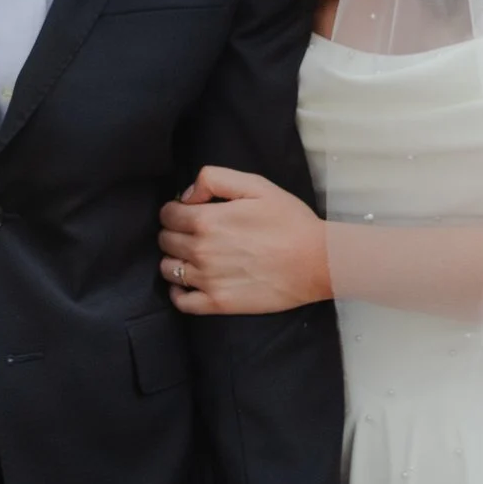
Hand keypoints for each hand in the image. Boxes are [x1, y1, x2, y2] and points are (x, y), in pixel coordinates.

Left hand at [161, 168, 333, 316]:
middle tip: (195, 233)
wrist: (318, 262)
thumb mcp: (256, 185)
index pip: (167, 214)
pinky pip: (181, 301)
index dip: (176, 210)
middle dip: (174, 232)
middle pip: (165, 240)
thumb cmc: (290, 222)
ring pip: (168, 269)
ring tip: (194, 256)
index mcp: (206, 220)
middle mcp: (200, 251)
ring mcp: (207, 280)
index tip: (189, 212)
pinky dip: (178, 292)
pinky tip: (189, 283)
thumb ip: (215, 179)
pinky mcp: (218, 304)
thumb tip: (187, 195)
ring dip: (175, 260)